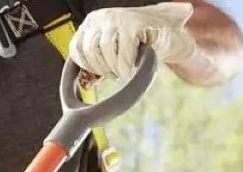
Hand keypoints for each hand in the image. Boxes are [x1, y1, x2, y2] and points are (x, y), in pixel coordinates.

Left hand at [69, 2, 196, 81]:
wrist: (166, 34)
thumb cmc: (137, 47)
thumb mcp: (110, 52)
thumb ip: (96, 62)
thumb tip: (83, 83)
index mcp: (91, 23)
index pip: (76, 48)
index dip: (86, 66)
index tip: (99, 75)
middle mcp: (101, 17)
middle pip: (89, 50)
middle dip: (102, 68)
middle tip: (115, 74)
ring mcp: (117, 17)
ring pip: (105, 50)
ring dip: (114, 67)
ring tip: (123, 71)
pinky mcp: (133, 24)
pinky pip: (123, 51)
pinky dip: (125, 66)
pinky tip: (130, 70)